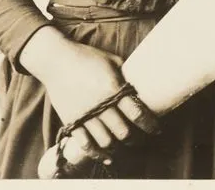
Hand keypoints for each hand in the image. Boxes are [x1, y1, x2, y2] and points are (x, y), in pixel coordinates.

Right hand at [19, 29, 158, 162]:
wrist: (57, 61)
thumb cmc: (89, 58)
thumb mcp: (113, 62)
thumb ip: (126, 77)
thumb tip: (141, 88)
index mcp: (113, 89)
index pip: (137, 113)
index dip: (150, 125)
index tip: (156, 130)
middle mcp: (100, 105)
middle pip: (123, 131)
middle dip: (136, 138)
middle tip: (142, 138)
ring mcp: (84, 115)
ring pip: (106, 141)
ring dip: (119, 146)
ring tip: (125, 145)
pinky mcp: (71, 121)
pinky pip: (85, 144)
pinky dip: (97, 154)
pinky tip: (108, 157)